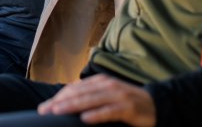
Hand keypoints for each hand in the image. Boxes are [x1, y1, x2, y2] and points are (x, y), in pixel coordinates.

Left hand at [38, 74, 155, 126]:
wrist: (156, 105)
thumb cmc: (127, 103)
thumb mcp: (107, 97)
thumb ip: (90, 98)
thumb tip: (67, 104)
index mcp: (100, 82)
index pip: (74, 89)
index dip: (58, 97)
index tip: (44, 108)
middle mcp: (107, 85)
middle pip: (79, 93)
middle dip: (59, 102)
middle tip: (44, 111)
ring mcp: (118, 95)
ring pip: (91, 100)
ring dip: (72, 106)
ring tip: (57, 112)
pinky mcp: (128, 108)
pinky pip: (109, 111)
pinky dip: (96, 115)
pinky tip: (85, 119)